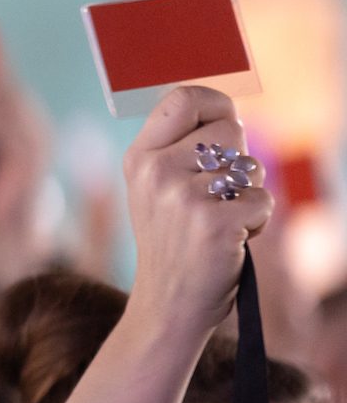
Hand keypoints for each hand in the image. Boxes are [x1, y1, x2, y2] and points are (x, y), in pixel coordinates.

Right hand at [121, 86, 271, 335]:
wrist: (167, 304)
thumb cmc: (173, 242)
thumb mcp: (157, 189)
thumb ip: (182, 149)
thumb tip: (228, 115)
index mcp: (140, 158)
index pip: (184, 99)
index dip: (215, 105)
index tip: (223, 126)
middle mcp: (156, 171)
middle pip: (230, 129)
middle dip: (239, 160)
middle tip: (218, 195)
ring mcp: (183, 197)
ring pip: (251, 167)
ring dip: (248, 195)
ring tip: (220, 222)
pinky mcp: (215, 223)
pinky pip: (263, 200)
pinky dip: (257, 223)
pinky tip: (230, 240)